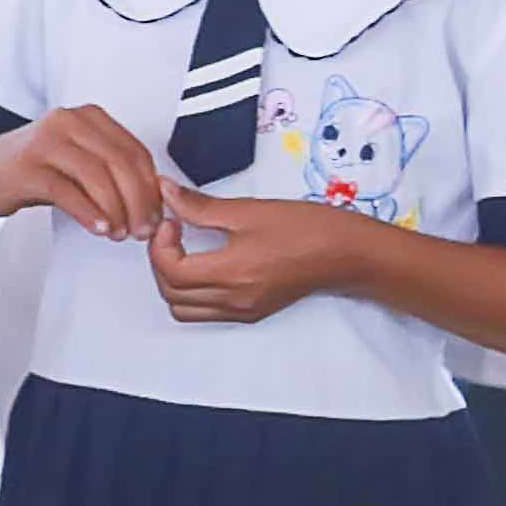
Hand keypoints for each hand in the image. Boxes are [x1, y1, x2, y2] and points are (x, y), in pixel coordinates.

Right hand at [0, 104, 168, 244]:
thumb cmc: (32, 169)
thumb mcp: (78, 163)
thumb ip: (112, 173)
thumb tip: (153, 204)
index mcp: (89, 117)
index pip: (136, 151)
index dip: (151, 188)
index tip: (157, 215)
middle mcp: (69, 121)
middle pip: (121, 163)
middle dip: (139, 202)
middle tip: (143, 230)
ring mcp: (47, 140)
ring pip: (98, 177)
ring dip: (116, 211)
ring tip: (120, 233)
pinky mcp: (28, 165)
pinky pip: (68, 191)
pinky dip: (88, 213)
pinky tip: (99, 229)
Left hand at [148, 186, 336, 322]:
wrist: (346, 253)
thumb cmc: (308, 230)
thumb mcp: (249, 210)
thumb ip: (201, 206)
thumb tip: (168, 193)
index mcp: (231, 274)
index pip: (170, 270)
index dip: (159, 244)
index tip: (170, 220)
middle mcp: (233, 300)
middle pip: (171, 294)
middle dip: (161, 262)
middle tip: (172, 233)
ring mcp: (242, 310)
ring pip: (184, 309)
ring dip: (173, 282)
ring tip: (185, 251)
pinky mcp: (251, 312)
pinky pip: (206, 312)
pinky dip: (193, 293)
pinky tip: (205, 265)